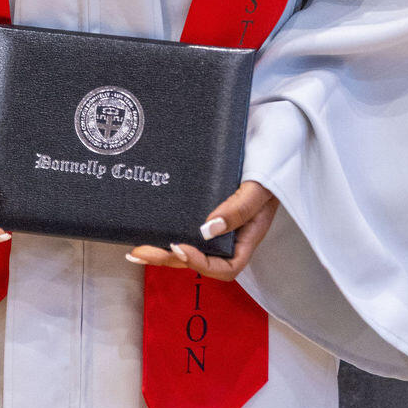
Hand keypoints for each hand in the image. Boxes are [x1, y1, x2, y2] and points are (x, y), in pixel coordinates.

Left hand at [126, 180, 278, 280]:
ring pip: (189, 244)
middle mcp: (230, 233)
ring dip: (163, 250)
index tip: (181, 248)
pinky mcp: (204, 205)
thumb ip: (239, 209)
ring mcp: (216, 220)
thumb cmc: (271, 165)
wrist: (269, 140)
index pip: (226, 267)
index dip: (202, 264)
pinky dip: (167, 229)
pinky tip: (148, 229)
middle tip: (142, 252)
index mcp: (246, 235)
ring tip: (136, 250)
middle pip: (200, 259)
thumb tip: (208, 229)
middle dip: (170, 259)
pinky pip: (185, 225)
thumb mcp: (259, 187)